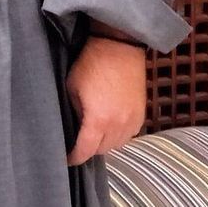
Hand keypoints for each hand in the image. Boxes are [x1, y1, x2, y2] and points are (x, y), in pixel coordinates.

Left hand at [65, 34, 146, 165]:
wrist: (118, 48)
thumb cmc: (91, 64)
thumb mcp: (72, 88)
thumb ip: (74, 112)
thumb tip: (74, 127)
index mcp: (99, 120)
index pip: (85, 150)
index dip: (74, 157)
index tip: (66, 158)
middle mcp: (118, 124)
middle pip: (101, 150)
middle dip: (88, 149)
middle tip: (77, 143)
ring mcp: (132, 120)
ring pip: (116, 144)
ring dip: (104, 144)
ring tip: (92, 136)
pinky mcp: (140, 114)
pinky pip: (128, 135)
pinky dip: (117, 135)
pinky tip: (108, 127)